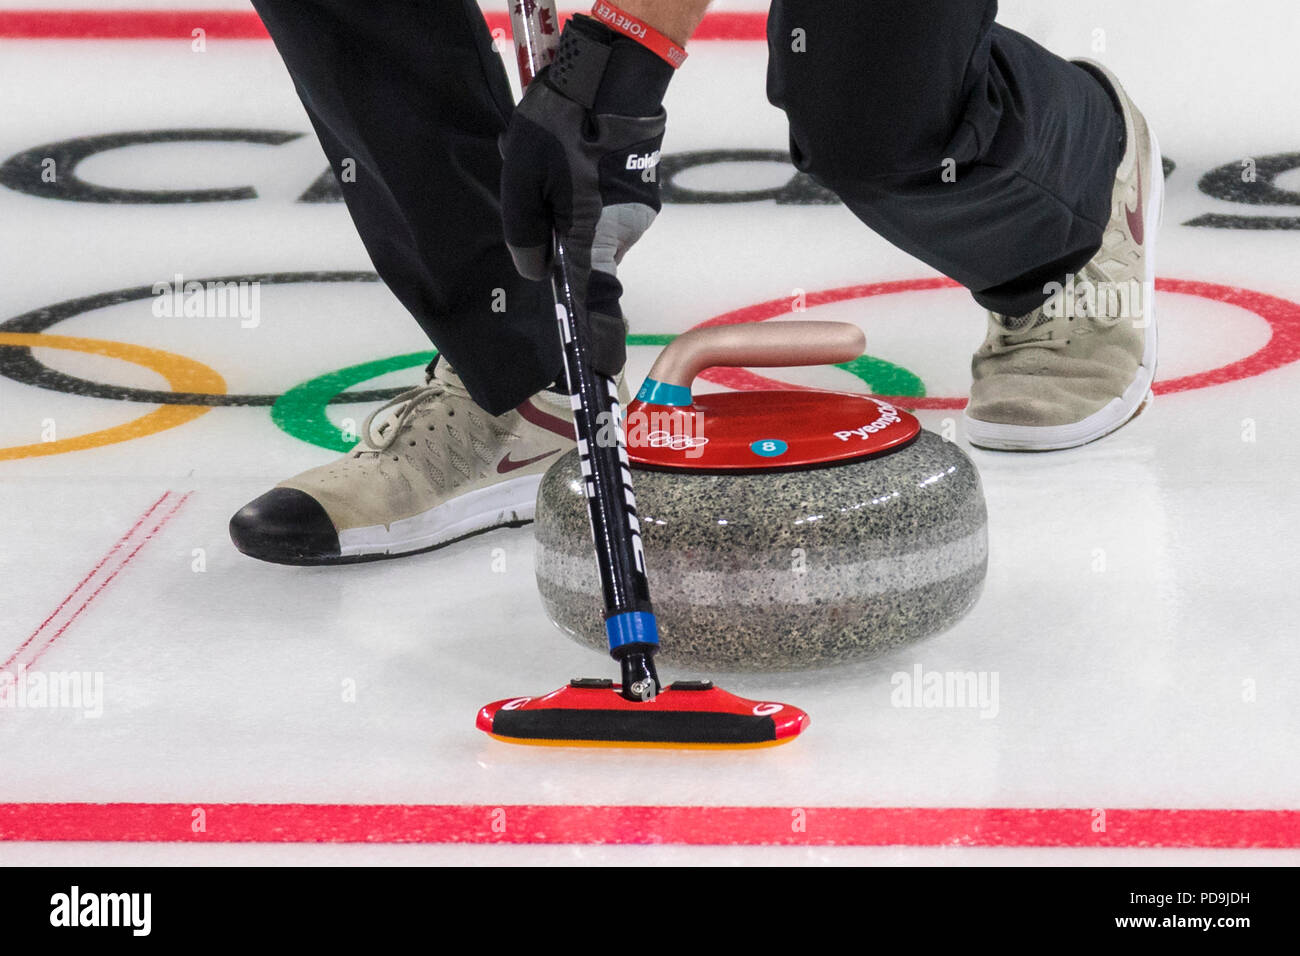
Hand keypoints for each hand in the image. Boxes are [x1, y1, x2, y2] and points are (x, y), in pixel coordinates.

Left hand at [500, 14, 673, 376]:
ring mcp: (636, 217)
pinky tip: (574, 171)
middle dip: (570, 264)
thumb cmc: (563, 127)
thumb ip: (524, 234)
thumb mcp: (521, 180)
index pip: (593, 311)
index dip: (593, 347)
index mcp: (589, 243)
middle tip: (548, 222)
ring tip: (554, 178)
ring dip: (576, 226)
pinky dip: (590, 206)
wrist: (614, 77)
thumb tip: (534, 270)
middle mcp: (619, 238)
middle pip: (592, 273)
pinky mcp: (641, 196)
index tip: (597, 379)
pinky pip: (610, 217)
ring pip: (599, 241)